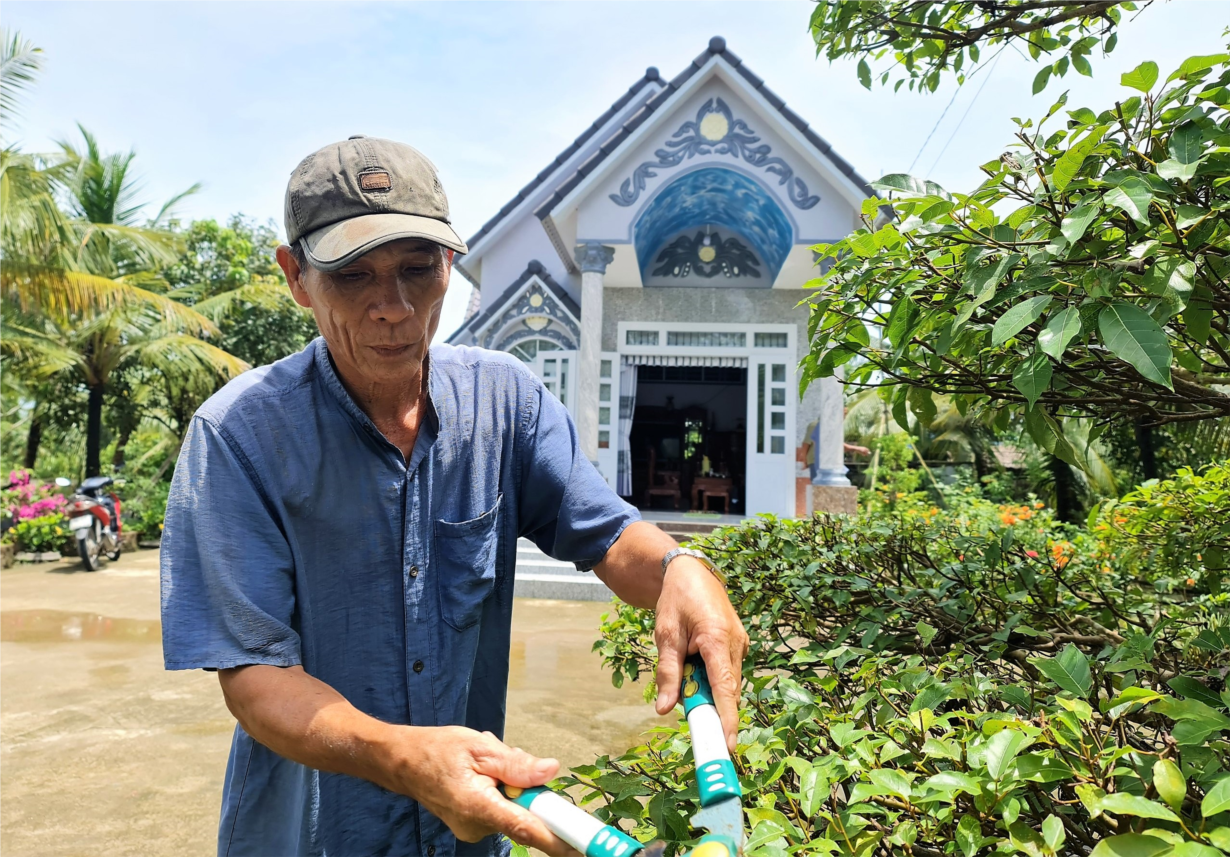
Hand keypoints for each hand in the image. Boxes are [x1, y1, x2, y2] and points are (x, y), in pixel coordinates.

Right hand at [392, 725, 579, 856]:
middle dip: (527, 788)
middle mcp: (478, 827)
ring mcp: (474, 830)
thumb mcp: (480, 747)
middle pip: (524, 815)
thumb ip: (517, 763)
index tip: (581, 846)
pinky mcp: (473, 826)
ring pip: (513, 808)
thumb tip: (550, 771)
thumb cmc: (438, 750)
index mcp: (479, 807)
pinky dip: (500, 791)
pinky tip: (483, 773)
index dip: (558, 839)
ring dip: (511, 785)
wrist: (403, 762)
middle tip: (505, 761)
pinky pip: (501, 809)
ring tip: (486, 763)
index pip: (527, 829)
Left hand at [652, 558, 748, 751]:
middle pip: (727, 690)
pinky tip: (694, 671)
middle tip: (691, 721)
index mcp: (718, 638)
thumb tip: (664, 708)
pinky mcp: (736, 644)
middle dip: (710, 708)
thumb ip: (668, 673)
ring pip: (727, 683)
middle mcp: (736, 643)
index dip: (727, 718)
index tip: (727, 744)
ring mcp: (739, 643)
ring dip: (708, 692)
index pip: (725, 687)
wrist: (689, 572)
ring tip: (685, 679)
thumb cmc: (676, 600)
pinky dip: (711, 680)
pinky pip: (726, 672)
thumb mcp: (665, 635)